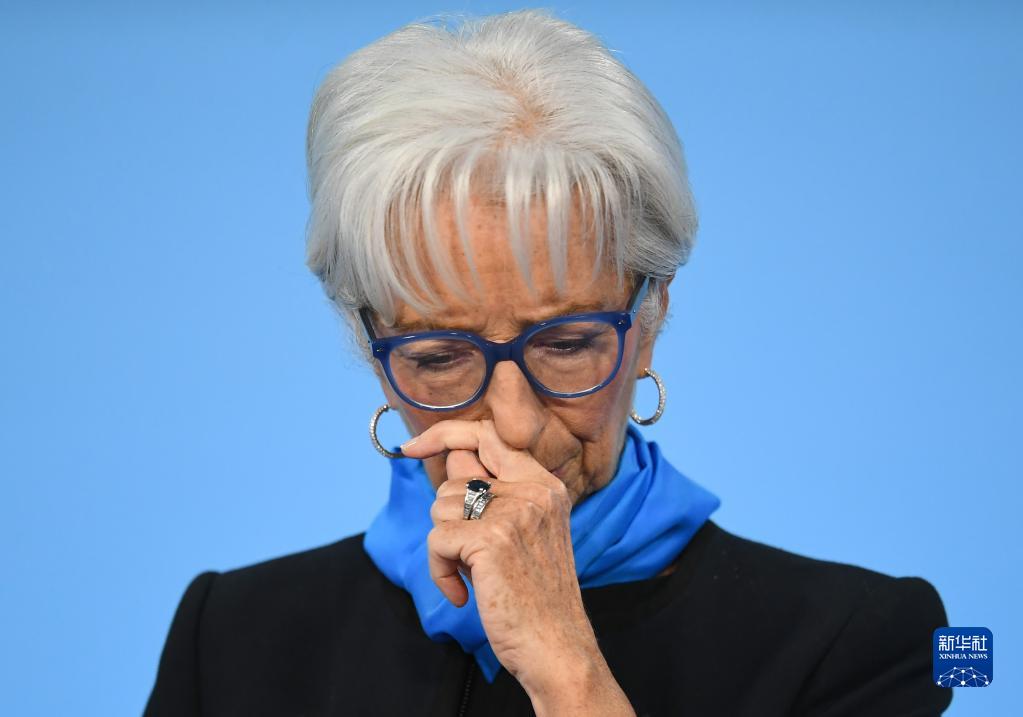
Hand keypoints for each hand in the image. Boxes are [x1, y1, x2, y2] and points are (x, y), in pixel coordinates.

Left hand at [401, 419, 634, 714]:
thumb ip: (492, 494)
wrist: (558, 649)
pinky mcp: (492, 540)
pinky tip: (464, 594)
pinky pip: (436, 539)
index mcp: (544, 485)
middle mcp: (534, 490)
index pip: (488, 435)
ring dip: (445, 548)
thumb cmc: (536, 598)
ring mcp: (515, 512)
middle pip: (455, 481)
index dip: (445, 435)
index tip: (414, 446)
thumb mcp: (523, 533)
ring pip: (441, 508)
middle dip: (450, 521)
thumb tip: (451, 458)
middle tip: (471, 557)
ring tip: (473, 575)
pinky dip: (440, 571)